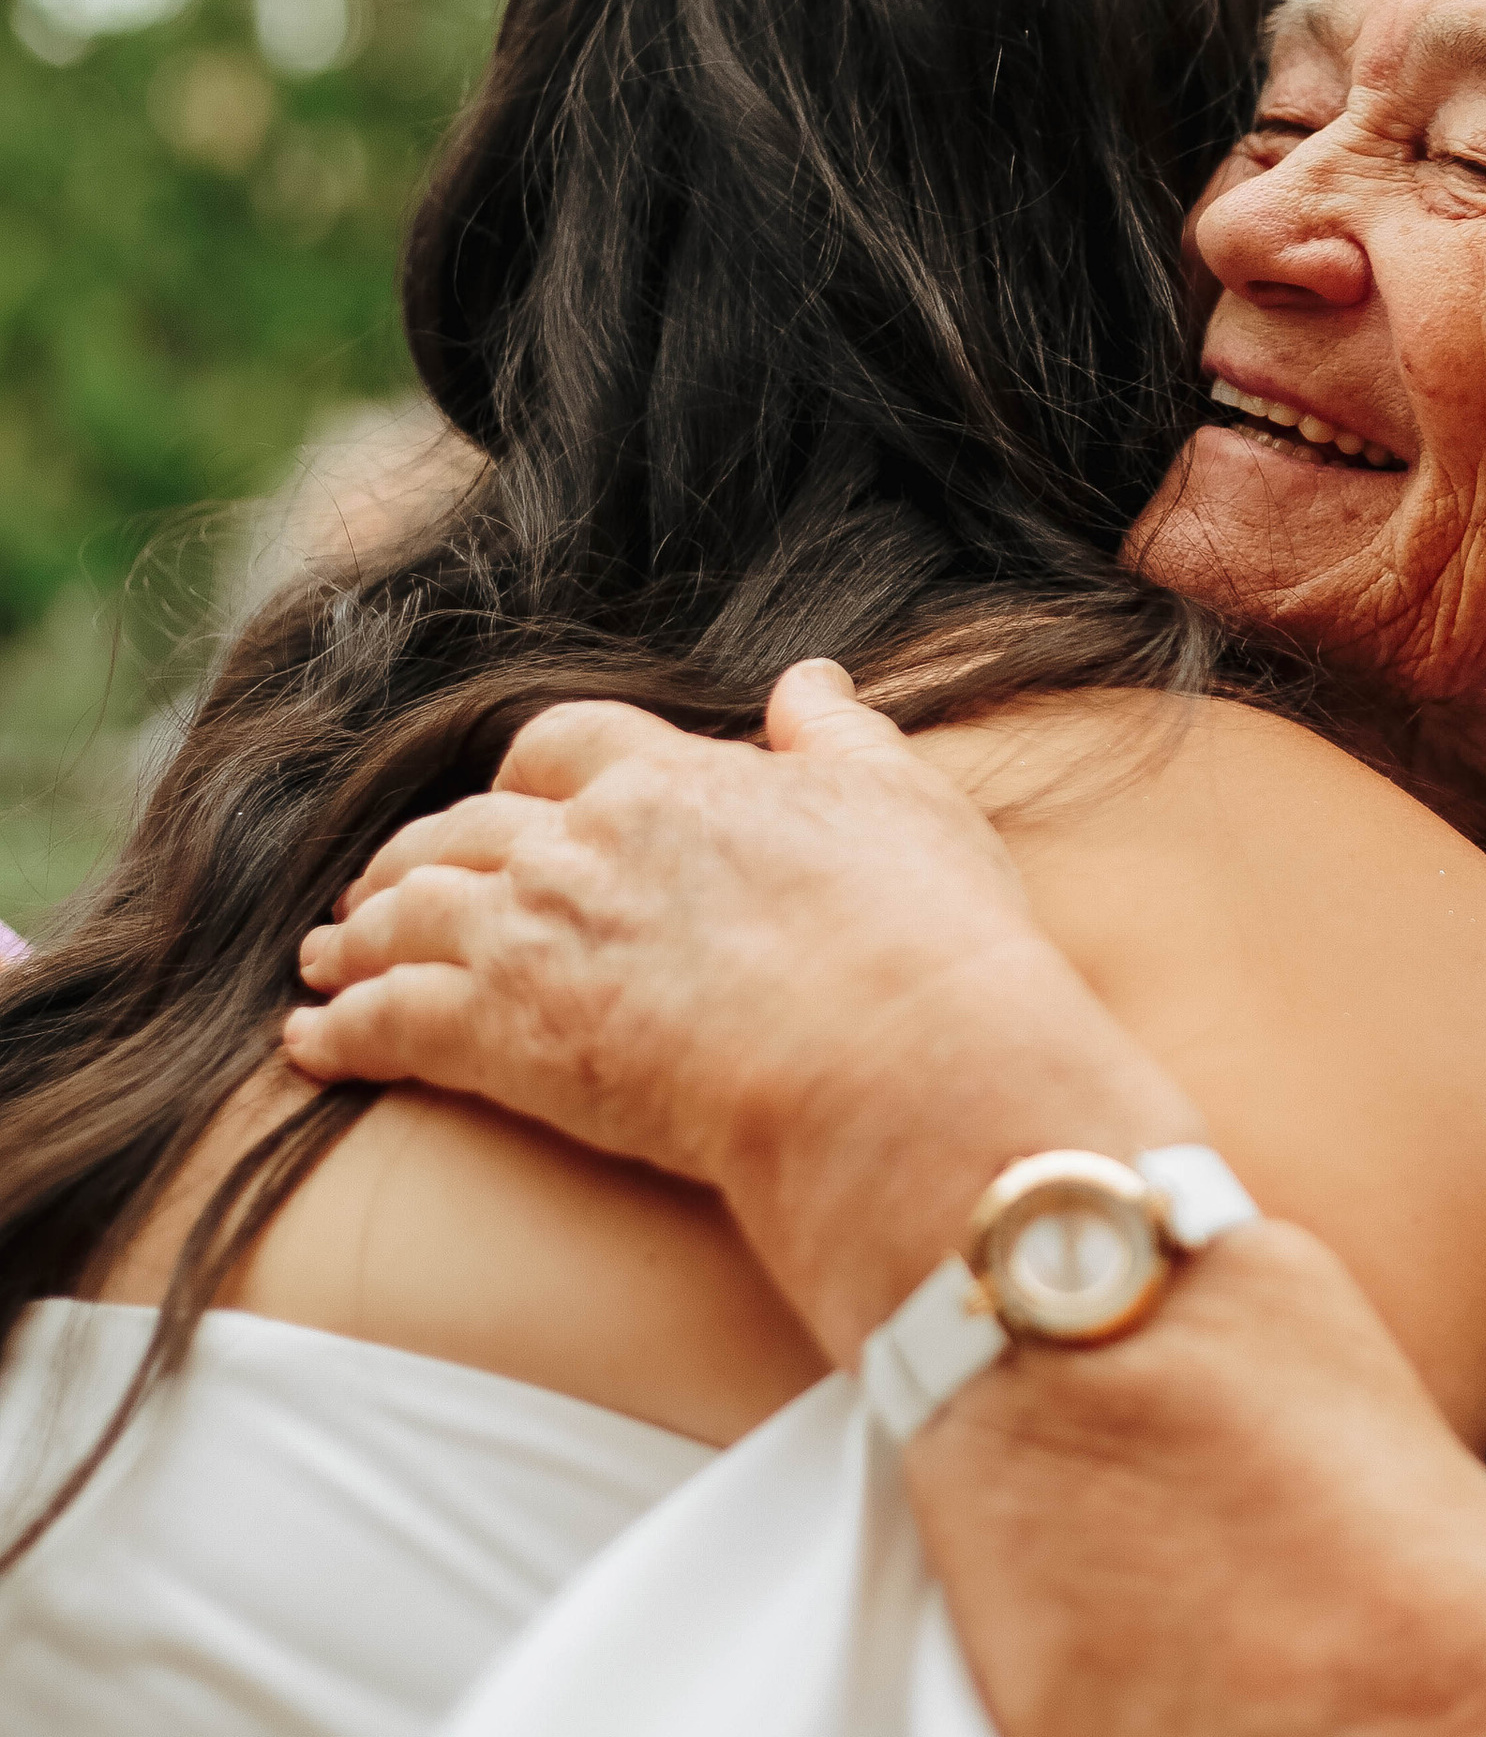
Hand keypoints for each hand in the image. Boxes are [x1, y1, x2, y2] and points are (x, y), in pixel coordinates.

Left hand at [283, 662, 1196, 1353]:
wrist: (891, 1057)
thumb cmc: (921, 938)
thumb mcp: (902, 801)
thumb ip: (841, 735)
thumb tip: (812, 679)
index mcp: (677, 780)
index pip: (572, 745)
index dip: (530, 775)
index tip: (514, 799)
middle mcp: (589, 840)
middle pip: (466, 827)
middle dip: (418, 854)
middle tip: (382, 885)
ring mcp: (536, 931)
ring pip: (410, 913)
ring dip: (360, 935)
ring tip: (326, 958)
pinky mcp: (502, 1031)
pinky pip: (390, 1021)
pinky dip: (342, 1030)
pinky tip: (313, 1047)